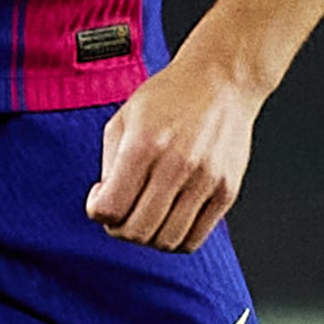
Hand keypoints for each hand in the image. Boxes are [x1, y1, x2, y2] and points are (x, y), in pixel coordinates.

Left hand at [85, 44, 262, 250]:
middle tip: (120, 212)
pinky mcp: (226, 192)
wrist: (222, 81)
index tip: (101, 198)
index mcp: (144, 145)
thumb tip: (106, 205)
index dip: (96, 210)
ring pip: (166, 241)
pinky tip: (168, 218)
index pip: (109, 208)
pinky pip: (194, 239)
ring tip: (145, 215)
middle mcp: (176, 166)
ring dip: (147, 237)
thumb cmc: (170, 96)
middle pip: (136, 231)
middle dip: (118, 229)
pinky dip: (175, 240)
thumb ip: (109, 164)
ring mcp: (205, 182)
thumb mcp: (124, 119)